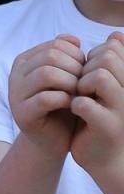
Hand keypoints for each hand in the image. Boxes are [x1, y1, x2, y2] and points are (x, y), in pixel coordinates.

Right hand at [8, 35, 82, 158]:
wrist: (53, 138)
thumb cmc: (64, 105)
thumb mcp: (68, 76)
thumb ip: (68, 56)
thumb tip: (73, 39)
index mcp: (25, 61)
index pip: (55, 45)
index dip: (77, 56)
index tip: (86, 72)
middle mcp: (15, 75)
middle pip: (50, 57)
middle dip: (75, 68)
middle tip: (85, 84)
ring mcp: (15, 94)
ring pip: (46, 74)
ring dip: (71, 83)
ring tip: (79, 94)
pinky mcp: (21, 114)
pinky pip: (46, 98)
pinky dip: (65, 99)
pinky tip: (73, 105)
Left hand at [72, 32, 123, 180]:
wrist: (105, 158)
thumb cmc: (101, 117)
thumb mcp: (106, 87)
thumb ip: (109, 63)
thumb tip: (116, 34)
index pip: (113, 49)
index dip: (91, 58)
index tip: (86, 74)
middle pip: (108, 58)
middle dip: (86, 68)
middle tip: (80, 85)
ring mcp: (121, 109)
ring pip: (102, 76)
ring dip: (82, 84)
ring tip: (79, 96)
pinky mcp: (107, 127)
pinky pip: (86, 104)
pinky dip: (76, 104)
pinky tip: (75, 109)